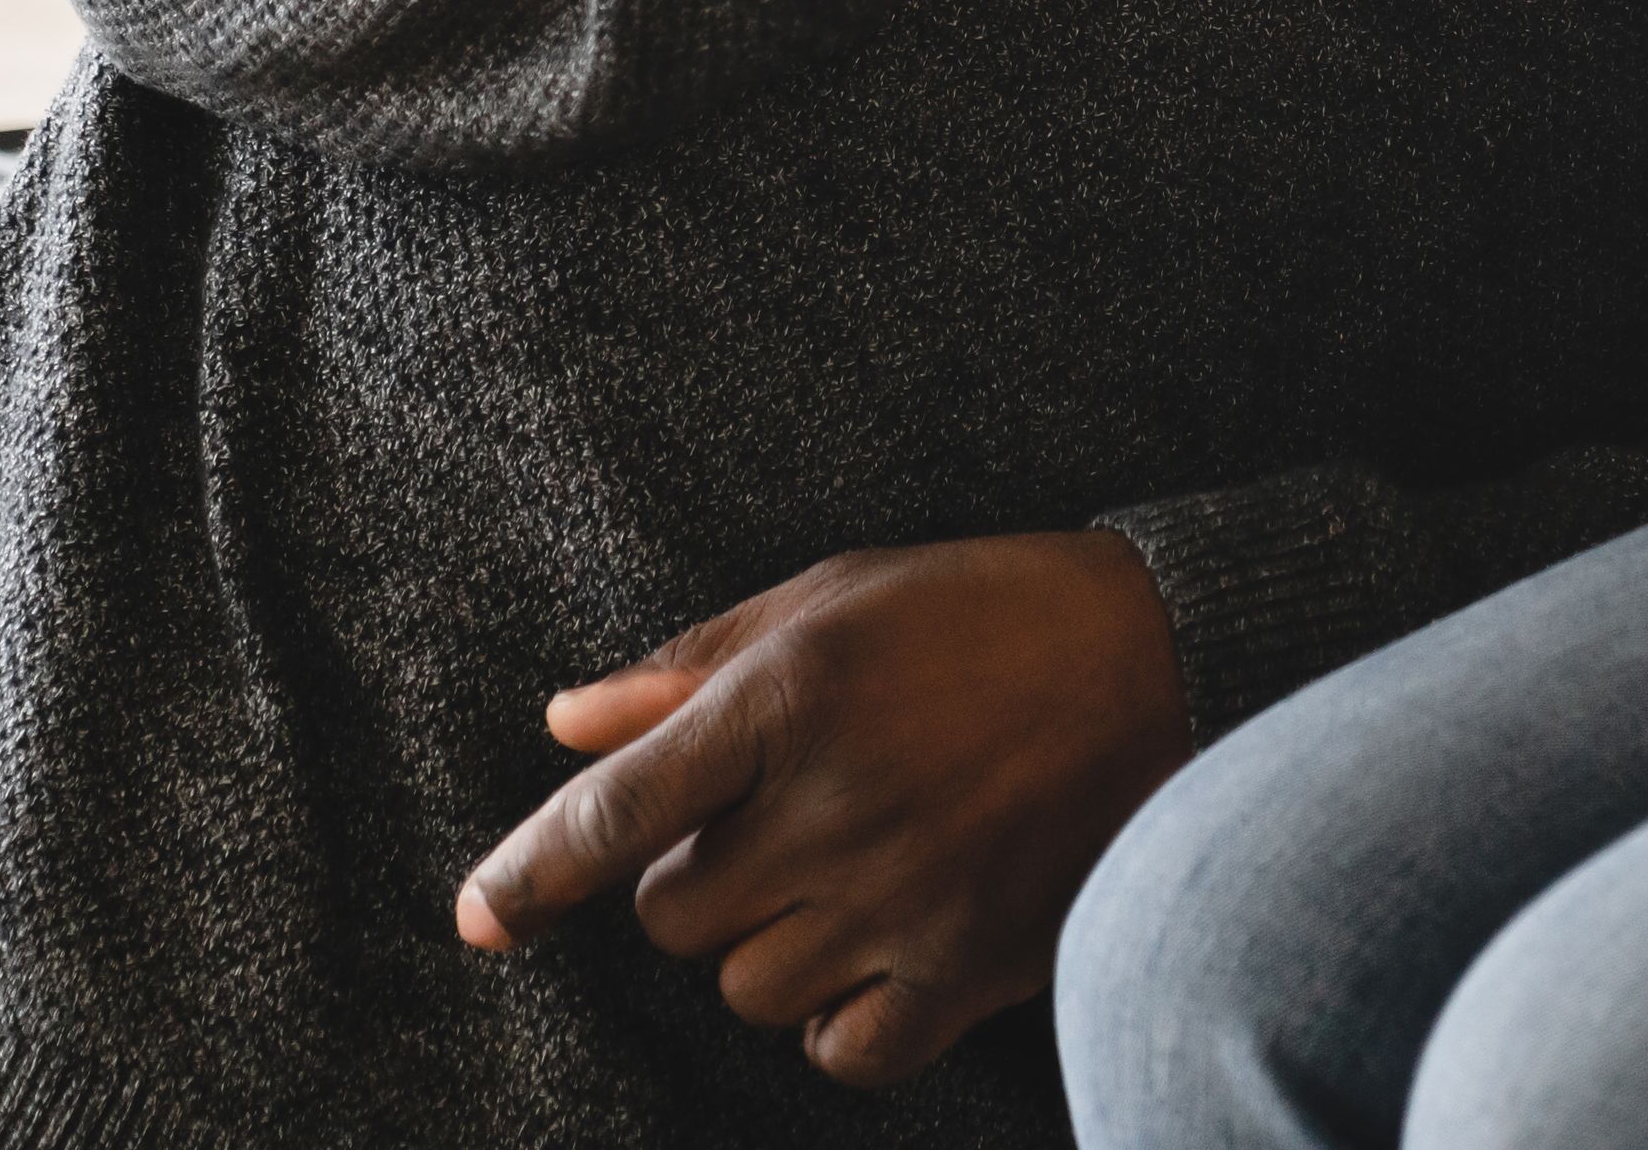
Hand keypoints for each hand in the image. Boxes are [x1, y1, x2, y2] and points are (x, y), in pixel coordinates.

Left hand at [453, 532, 1190, 1085]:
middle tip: (780, 822)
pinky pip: (840, 1048)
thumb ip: (692, 665)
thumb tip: (564, 724)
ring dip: (769, 948)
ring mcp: (902, 897)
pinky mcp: (968, 966)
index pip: (614, 814)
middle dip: (703, 880)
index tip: (476, 920)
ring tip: (847, 873)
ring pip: (747, 990)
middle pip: (675, 919)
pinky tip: (879, 951)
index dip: (528, 874)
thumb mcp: (836, 597)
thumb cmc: (988, 610)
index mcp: (787, 697)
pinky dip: (839, 1019)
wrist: (1171, 661)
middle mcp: (833, 806)